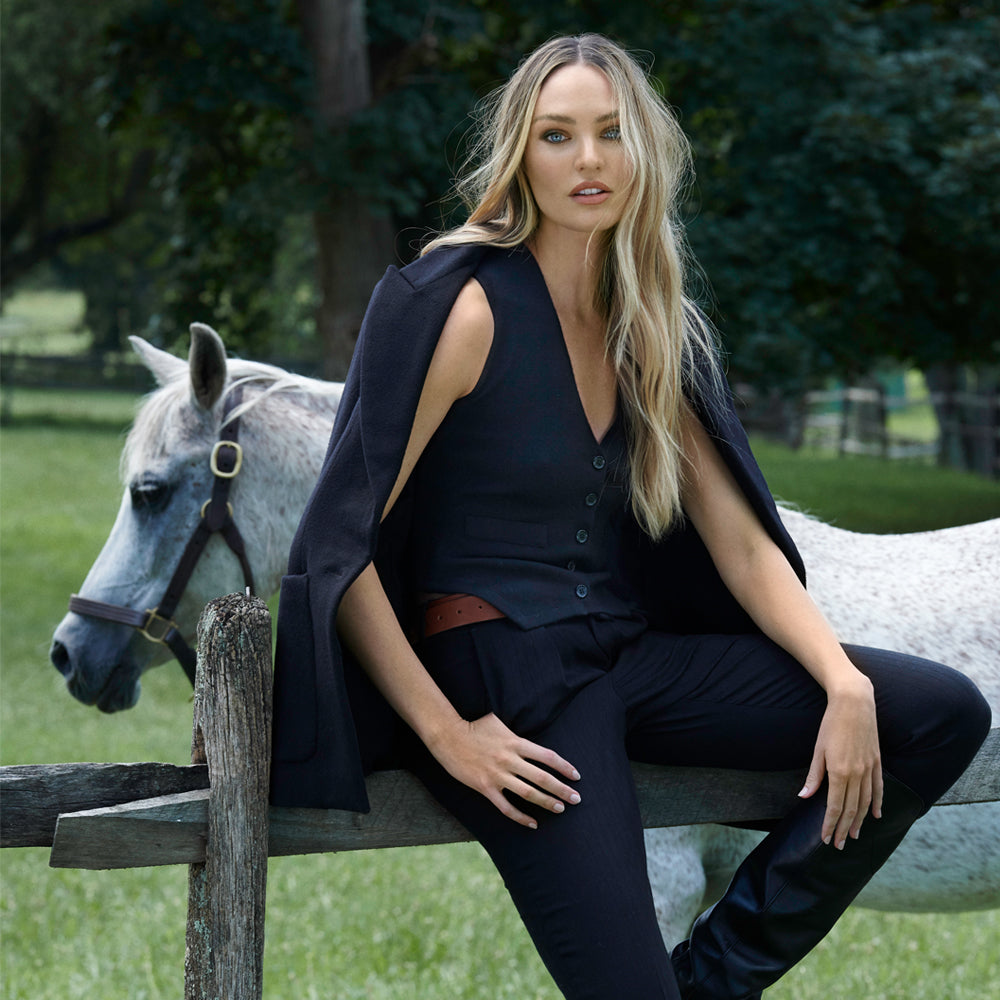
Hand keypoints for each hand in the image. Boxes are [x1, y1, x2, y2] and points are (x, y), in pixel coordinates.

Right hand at [427, 712, 581, 828]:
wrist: (448, 736)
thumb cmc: (474, 726)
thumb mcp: (499, 722)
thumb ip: (516, 734)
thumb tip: (529, 739)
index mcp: (515, 742)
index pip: (547, 756)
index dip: (564, 767)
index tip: (576, 776)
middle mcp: (509, 759)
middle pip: (542, 777)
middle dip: (562, 789)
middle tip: (576, 799)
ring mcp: (497, 775)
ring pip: (528, 793)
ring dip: (546, 802)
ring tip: (560, 809)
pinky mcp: (485, 787)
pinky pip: (506, 807)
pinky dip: (521, 817)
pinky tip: (533, 823)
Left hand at [798, 674, 882, 849]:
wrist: (854, 704)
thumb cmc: (831, 724)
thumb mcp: (818, 750)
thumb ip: (814, 776)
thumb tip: (804, 796)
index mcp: (839, 772)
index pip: (835, 806)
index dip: (830, 824)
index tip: (826, 838)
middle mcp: (857, 774)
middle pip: (852, 809)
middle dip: (844, 829)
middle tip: (839, 845)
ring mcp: (869, 769)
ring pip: (866, 802)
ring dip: (860, 821)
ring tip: (854, 835)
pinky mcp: (877, 762)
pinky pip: (878, 788)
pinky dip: (877, 804)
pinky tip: (875, 816)